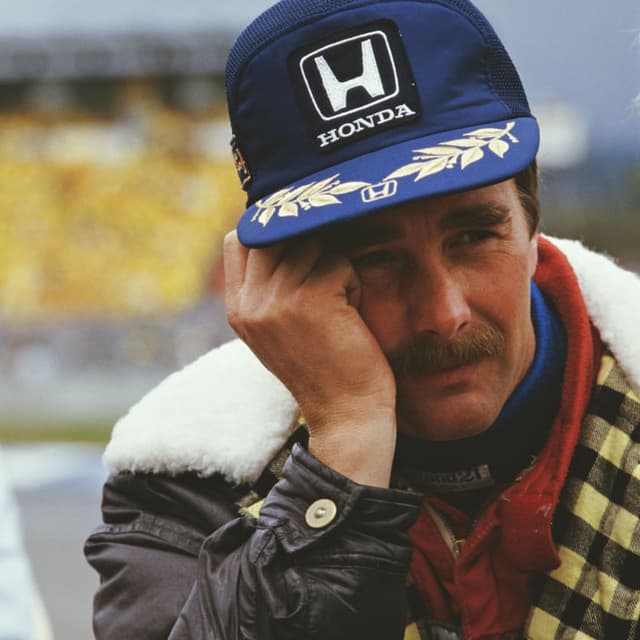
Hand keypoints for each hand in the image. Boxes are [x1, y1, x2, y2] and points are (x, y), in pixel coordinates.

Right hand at [224, 231, 396, 486]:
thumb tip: (284, 230)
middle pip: (276, 232)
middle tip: (326, 283)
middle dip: (308, 246)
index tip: (299, 253)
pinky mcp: (309, 299)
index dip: (271, 234)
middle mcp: (249, 302)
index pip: (239, 239)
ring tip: (339, 303)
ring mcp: (275, 300)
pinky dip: (353, 283)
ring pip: (310, 244)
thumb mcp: (278, 327)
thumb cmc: (323, 367)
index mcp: (237, 308)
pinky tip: (351, 315)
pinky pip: (338, 262)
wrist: (346, 414)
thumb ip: (269, 285)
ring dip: (334, 266)